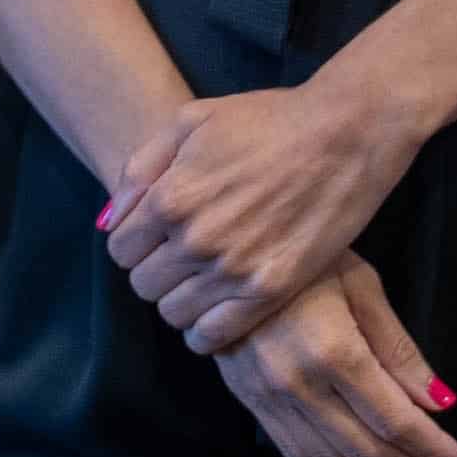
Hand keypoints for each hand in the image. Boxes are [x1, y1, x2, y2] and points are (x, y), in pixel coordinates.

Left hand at [100, 73, 437, 356]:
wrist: (345, 135)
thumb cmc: (269, 120)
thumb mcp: (192, 120)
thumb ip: (141, 168)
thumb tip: (110, 220)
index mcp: (170, 197)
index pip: (120, 251)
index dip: (134, 244)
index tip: (155, 238)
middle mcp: (195, 240)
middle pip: (143, 286)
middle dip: (155, 271)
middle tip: (181, 257)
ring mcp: (233, 270)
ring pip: (174, 313)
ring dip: (181, 299)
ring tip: (203, 280)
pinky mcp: (270, 291)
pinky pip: (214, 335)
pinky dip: (206, 330)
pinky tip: (217, 309)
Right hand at [214, 259, 456, 456]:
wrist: (224, 255)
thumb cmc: (306, 259)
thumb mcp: (362, 285)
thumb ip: (399, 350)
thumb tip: (440, 403)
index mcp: (335, 352)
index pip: (394, 418)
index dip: (431, 447)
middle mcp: (301, 385)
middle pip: (366, 448)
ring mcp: (271, 399)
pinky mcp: (251, 403)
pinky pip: (294, 455)